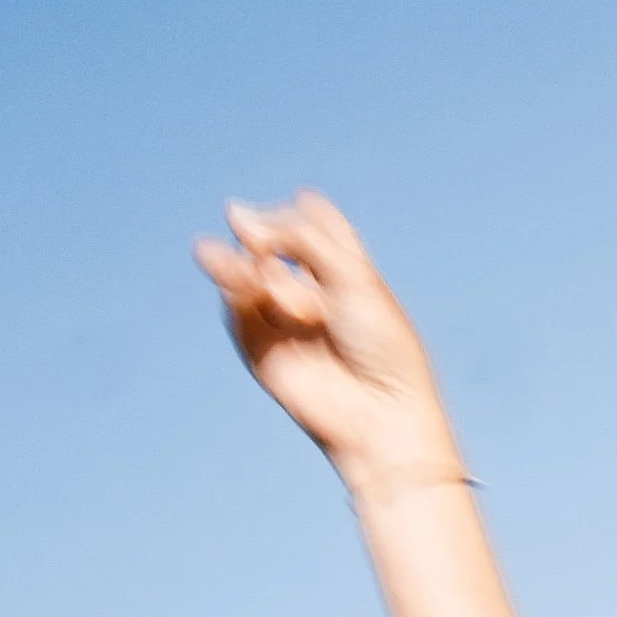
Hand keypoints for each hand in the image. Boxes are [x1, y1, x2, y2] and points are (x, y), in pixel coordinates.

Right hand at [193, 194, 461, 501]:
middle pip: (272, 245)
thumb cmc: (382, 344)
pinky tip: (249, 286)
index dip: (303, 213)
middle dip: (264, 237)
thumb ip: (297, 238)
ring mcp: (284, 321)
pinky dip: (238, 291)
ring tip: (251, 269)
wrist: (380, 410)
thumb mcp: (350, 273)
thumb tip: (234, 213)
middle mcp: (313, 294)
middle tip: (261, 240)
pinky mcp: (260, 348)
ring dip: (243, 264)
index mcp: (347, 273)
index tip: (305, 206)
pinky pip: (237, 308)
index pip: (314, 226)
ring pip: (247, 274)